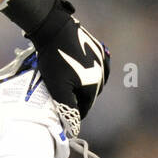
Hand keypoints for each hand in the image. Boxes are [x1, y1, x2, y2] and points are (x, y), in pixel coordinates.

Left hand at [27, 0, 110, 134]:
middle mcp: (103, 74)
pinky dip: (88, 70)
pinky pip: (95, 65)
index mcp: (95, 85)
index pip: (85, 107)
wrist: (54, 28)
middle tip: (62, 96)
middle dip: (77, 98)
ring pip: (93, 79)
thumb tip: (74, 128)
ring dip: (82, 84)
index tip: (62, 113)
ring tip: (67, 82)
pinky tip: (79, 68)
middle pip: (89, 93)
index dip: (73, 112)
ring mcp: (103, 60)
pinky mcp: (99, 48)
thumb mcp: (57, 87)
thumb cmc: (54, 59)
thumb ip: (67, 107)